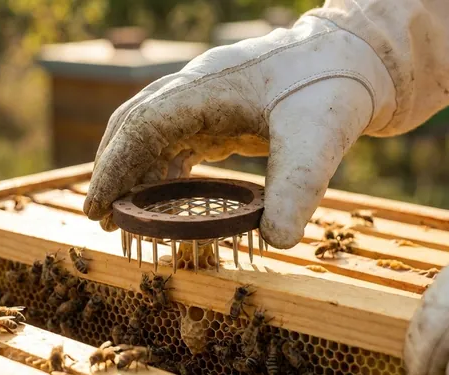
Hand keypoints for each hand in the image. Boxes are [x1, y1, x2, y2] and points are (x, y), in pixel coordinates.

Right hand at [83, 15, 394, 247]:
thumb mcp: (318, 140)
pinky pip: (176, 134)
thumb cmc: (333, 89)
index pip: (141, 127)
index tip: (95, 209)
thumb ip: (297, 188)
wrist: (353, 59)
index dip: (113, 169)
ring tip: (124, 213)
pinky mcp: (219, 107)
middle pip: (133, 124)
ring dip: (133, 169)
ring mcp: (205, 95)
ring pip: (150, 129)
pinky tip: (163, 192)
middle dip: (112, 169)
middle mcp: (195, 87)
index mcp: (205, 88)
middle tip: (100, 217)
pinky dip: (160, 165)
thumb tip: (277, 242)